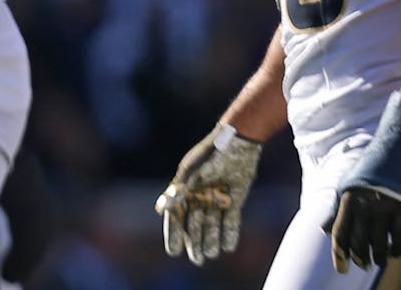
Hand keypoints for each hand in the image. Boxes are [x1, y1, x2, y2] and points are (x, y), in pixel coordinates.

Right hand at [154, 124, 261, 263]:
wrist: (240, 140)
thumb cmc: (212, 154)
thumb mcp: (193, 173)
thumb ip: (177, 192)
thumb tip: (160, 210)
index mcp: (186, 188)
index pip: (177, 215)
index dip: (174, 234)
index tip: (174, 252)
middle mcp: (200, 194)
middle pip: (194, 223)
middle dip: (195, 242)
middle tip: (197, 261)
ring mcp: (218, 197)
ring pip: (212, 223)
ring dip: (212, 239)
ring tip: (212, 255)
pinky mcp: (235, 198)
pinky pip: (231, 219)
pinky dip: (229, 232)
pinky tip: (229, 247)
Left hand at [323, 91, 400, 272]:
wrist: (400, 146)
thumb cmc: (372, 169)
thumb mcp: (350, 184)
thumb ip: (337, 208)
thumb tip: (323, 229)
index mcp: (347, 196)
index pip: (340, 232)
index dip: (340, 253)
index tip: (341, 269)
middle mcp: (364, 202)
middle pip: (359, 240)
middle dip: (358, 257)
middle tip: (360, 266)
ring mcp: (385, 205)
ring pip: (378, 241)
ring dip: (376, 255)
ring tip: (375, 262)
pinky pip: (399, 235)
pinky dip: (395, 248)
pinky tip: (394, 253)